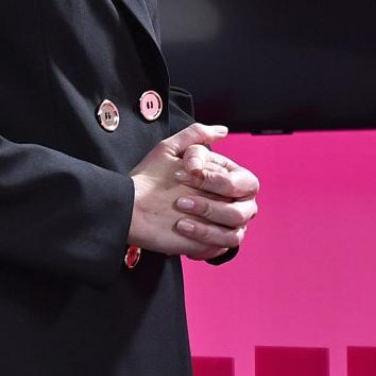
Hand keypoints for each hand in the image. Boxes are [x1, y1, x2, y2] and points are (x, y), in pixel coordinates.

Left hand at [128, 122, 259, 260]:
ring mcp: (223, 225)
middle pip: (244, 208)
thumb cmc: (151, 178)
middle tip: (181, 199)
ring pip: (235, 229)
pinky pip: (223, 244)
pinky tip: (181, 226)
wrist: (130, 207)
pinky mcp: (212, 244)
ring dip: (207, 219)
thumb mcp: (171, 149)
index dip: (217, 180)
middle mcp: (232, 203)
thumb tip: (222, 131)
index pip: (243, 182)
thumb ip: (197, 136)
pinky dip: (204, 235)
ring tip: (180, 211)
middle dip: (212, 204)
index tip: (188, 173)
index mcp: (230, 179)